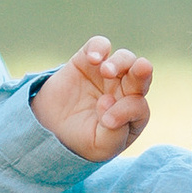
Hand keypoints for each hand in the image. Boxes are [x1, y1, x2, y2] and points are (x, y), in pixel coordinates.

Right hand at [31, 36, 154, 163]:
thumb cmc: (81, 140)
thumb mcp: (100, 146)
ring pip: (124, 58)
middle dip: (141, 72)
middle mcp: (125, 90)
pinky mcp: (88, 60)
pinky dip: (99, 47)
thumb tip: (111, 101)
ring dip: (119, 62)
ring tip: (106, 71)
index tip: (106, 121)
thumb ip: (114, 132)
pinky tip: (94, 58)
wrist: (49, 129)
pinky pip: (100, 45)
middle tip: (141, 68)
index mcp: (132, 113)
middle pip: (140, 75)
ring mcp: (107, 74)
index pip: (138, 105)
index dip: (126, 111)